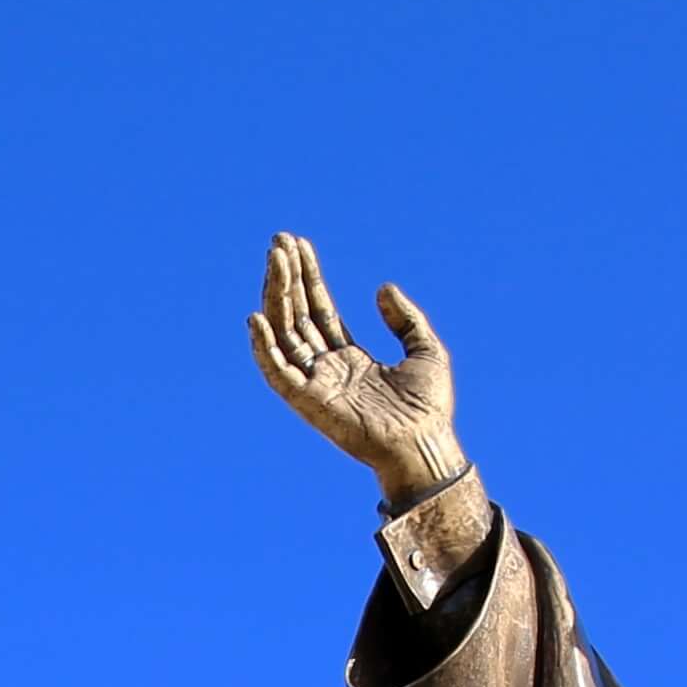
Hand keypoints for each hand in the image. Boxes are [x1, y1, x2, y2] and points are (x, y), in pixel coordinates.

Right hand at [248, 233, 460, 506]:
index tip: (297, 245)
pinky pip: (277, 373)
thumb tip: (382, 288)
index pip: (320, 311)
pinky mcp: (309, 403)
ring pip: (286, 333)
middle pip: (298, 315)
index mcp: (349, 359)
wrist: (425, 445)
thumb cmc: (428, 408)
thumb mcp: (426, 349)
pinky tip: (257, 316)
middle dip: (288, 277)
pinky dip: (264, 347)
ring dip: (277, 295)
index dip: (308, 278)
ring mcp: (315, 385)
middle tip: (279, 241)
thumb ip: (405, 318)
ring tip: (275, 259)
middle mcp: (327, 369)